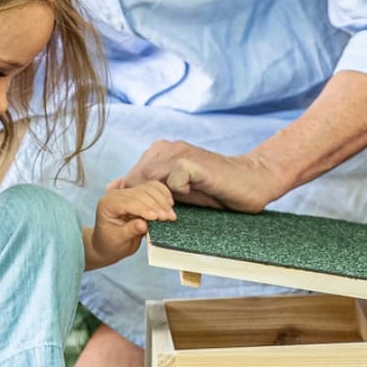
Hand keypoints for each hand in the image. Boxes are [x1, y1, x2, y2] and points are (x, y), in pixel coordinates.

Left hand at [89, 179, 177, 266]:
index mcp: (108, 204)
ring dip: (162, 201)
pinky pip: (152, 188)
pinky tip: (169, 203)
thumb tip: (143, 225)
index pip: (128, 202)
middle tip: (170, 218)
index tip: (157, 217)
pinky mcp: (137, 193)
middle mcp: (116, 194)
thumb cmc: (111, 244)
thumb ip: (129, 231)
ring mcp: (127, 192)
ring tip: (171, 215)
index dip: (144, 209)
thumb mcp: (118, 240)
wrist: (108, 243)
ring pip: (148, 189)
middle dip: (157, 205)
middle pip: (140, 194)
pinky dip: (162, 194)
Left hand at [117, 141, 288, 213]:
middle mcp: (166, 148)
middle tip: (163, 217)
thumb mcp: (177, 191)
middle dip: (144, 203)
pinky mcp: (194, 163)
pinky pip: (173, 181)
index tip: (151, 216)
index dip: (137, 201)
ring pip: (150, 179)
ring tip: (174, 212)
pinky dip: (178, 194)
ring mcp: (180, 153)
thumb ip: (148, 188)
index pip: (130, 179)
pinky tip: (191, 197)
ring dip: (159, 201)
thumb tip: (114, 188)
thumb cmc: (215, 189)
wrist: (252, 180)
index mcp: (159, 153)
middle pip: (136, 180)